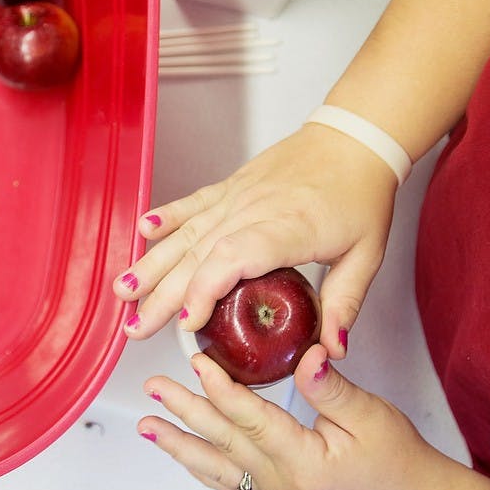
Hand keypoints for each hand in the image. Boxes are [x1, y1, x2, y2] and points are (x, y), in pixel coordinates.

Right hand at [114, 123, 397, 357]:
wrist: (354, 139)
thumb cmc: (360, 192)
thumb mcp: (366, 255)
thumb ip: (344, 303)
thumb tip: (331, 351)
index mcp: (289, 228)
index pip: (234, 258)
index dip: (204, 290)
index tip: (187, 323)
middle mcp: (255, 209)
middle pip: (199, 253)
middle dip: (163, 294)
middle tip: (137, 327)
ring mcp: (239, 195)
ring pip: (188, 231)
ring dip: (153, 262)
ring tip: (124, 290)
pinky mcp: (233, 186)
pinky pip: (194, 203)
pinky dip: (167, 217)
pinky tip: (143, 231)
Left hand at [136, 345, 439, 489]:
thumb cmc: (395, 458)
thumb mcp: (369, 415)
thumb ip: (331, 386)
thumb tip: (307, 355)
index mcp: (302, 461)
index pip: (252, 420)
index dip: (222, 389)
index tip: (199, 362)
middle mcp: (281, 480)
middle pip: (223, 440)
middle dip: (185, 411)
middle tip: (154, 388)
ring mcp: (275, 486)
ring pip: (216, 464)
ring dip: (180, 442)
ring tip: (149, 425)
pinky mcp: (277, 484)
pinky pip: (228, 476)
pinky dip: (200, 462)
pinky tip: (184, 450)